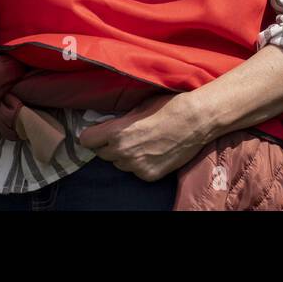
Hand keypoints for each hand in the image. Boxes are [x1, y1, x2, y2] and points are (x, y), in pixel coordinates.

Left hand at [78, 93, 209, 181]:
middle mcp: (123, 152)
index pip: (86, 140)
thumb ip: (120, 120)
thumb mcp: (138, 107)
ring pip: (119, 163)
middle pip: (102, 154)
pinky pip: (136, 170)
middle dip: (109, 145)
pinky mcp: (149, 175)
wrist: (196, 120)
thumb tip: (108, 125)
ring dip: (125, 155)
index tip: (98, 133)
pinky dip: (141, 163)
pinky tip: (154, 151)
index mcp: (116, 132)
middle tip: (124, 135)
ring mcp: (136, 166)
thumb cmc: (169, 106)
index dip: (92, 135)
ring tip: (142, 143)